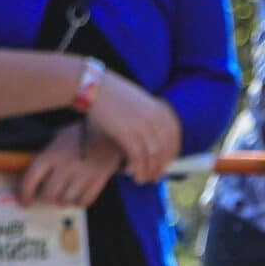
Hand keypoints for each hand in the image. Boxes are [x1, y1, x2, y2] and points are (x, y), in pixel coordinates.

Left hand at [18, 122, 121, 208]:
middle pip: (48, 194)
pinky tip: (76, 197)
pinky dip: (77, 203)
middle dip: (44, 199)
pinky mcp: (98, 181)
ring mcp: (82, 175)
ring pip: (65, 200)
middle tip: (45, 197)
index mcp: (52, 154)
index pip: (31, 179)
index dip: (25, 193)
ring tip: (62, 196)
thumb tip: (35, 174)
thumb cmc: (82, 133)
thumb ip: (47, 156)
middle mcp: (65, 166)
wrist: (109, 130)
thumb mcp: (58, 138)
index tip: (24, 202)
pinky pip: (83, 201)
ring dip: (61, 201)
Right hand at [83, 69, 181, 184]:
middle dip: (160, 167)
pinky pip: (138, 159)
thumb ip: (150, 117)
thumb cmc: (110, 95)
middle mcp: (154, 118)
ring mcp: (141, 126)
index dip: (172, 154)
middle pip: (165, 150)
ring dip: (149, 172)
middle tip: (154, 177)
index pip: (174, 136)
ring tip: (143, 179)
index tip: (166, 164)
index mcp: (159, 109)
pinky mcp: (127, 134)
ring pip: (153, 157)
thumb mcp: (137, 102)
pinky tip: (133, 174)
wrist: (90, 86)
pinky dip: (138, 170)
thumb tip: (156, 142)